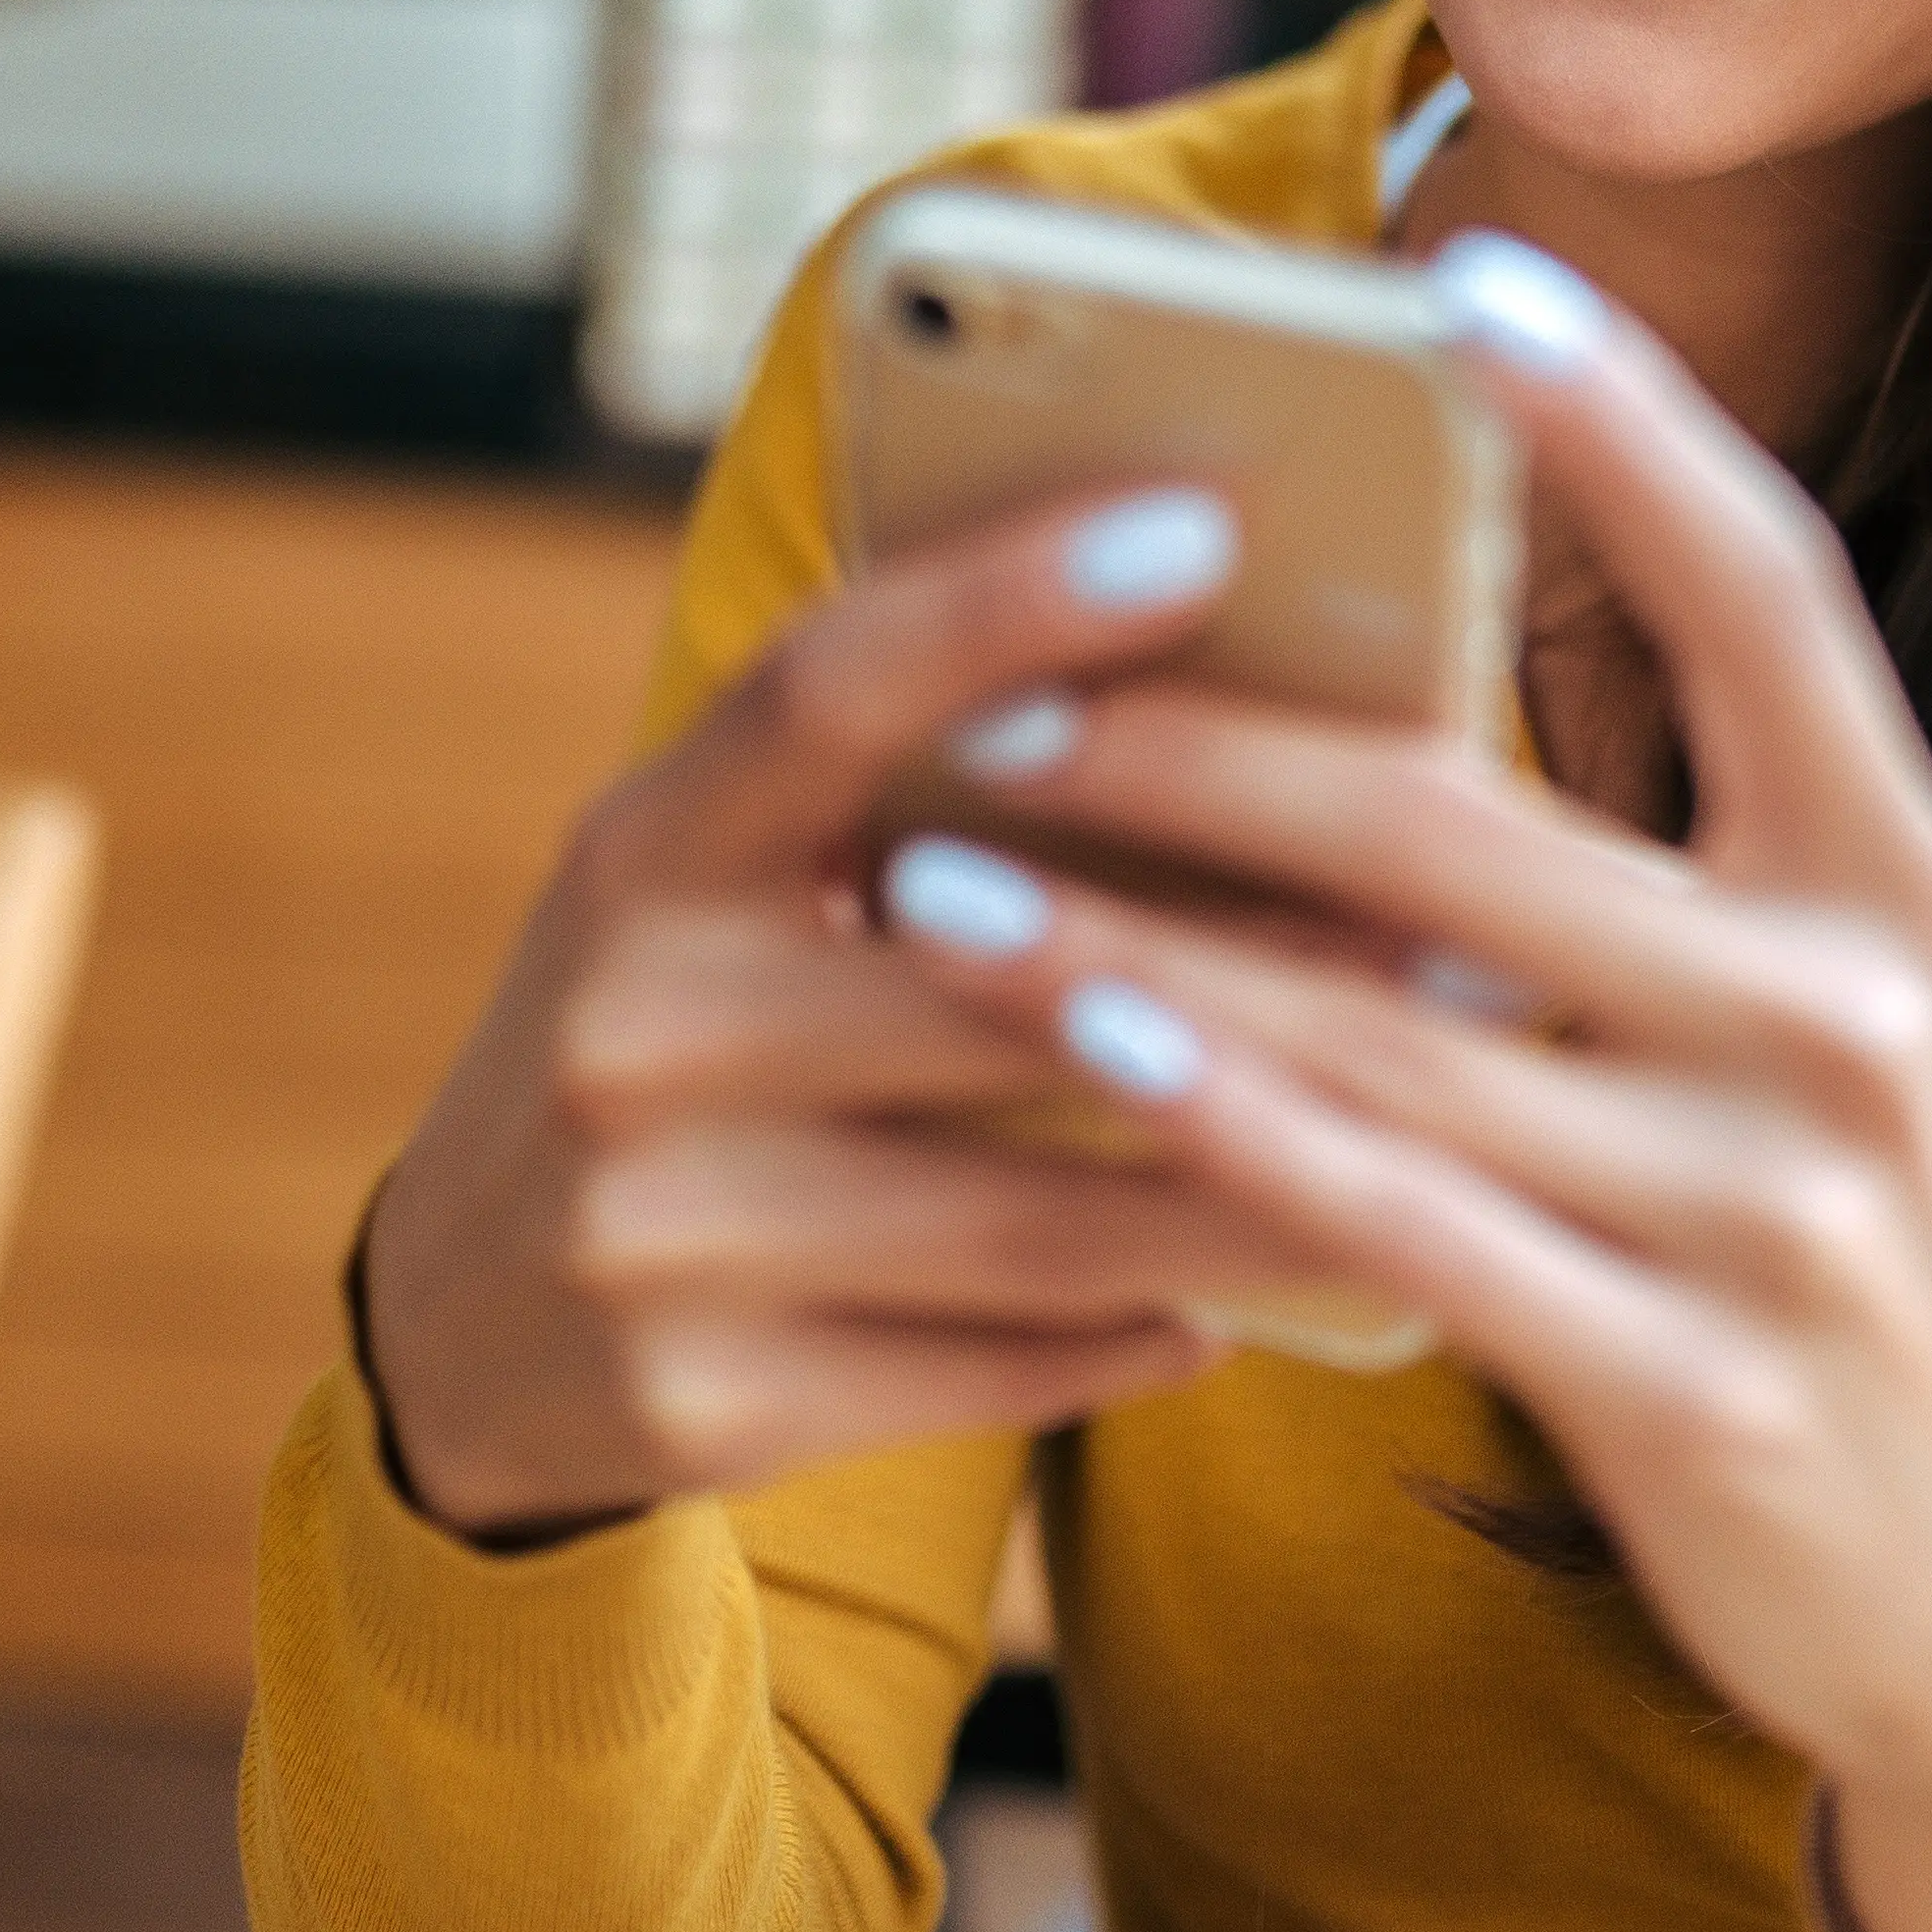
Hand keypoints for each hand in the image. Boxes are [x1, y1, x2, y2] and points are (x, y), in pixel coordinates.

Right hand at [356, 482, 1366, 1540]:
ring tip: (1451, 1127)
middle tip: (1472, 929)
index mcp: (640, 851)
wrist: (458, 1344)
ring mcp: (656, 1233)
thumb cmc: (683, 1043)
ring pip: (1046, 1204)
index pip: (826, 687)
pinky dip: (1161, 1318)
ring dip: (1268, 1169)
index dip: (1005, 599)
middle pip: (993, 975)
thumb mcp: (723, 887)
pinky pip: (1011, 1362)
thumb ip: (904, 796)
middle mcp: (628, 1028)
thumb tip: (1229, 679)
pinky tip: (1269, 1284)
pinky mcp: (709, 1408)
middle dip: (1255, 956)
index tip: (1203, 523)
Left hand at [866, 237, 1931, 1931]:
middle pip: (1478, 814)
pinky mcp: (1687, 1382)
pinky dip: (1225, 1121)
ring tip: (922, 867)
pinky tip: (1085, 1046)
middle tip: (984, 674)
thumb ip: (1670, 857)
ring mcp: (1778, 1207)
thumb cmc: (1857, 1264)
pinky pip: (1401, 1221)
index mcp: (1899, 876)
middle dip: (1201, 736)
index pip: (1764, 587)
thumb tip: (1389, 681)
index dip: (1620, 425)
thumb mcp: (1831, 1024)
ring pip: (1389, 1022)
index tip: (1457, 282)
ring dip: (1130, 934)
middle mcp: (1857, 1012)